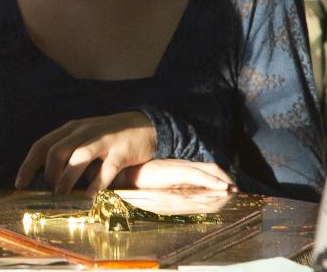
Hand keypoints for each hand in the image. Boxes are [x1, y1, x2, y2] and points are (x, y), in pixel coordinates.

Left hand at [14, 111, 155, 194]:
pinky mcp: (121, 151)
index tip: (19, 184)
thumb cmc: (107, 138)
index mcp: (70, 129)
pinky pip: (106, 169)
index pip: (41, 145)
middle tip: (49, 190)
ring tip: (61, 194)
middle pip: (56, 150)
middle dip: (49, 172)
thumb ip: (67, 153)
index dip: (28, 165)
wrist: (144, 126)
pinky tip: (89, 197)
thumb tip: (45, 180)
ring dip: (67, 177)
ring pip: (78, 156)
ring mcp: (103, 140)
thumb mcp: (83, 138)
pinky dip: (96, 184)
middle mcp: (83, 132)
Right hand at [113, 159, 235, 191]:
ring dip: (223, 181)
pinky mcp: (176, 172)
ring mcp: (179, 167)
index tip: (229, 187)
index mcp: (179, 168)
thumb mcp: (160, 183)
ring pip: (209, 171)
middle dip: (225, 179)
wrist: (125, 175)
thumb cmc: (140, 180)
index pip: (204, 169)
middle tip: (235, 189)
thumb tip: (186, 193)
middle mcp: (182, 165)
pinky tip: (222, 188)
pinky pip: (199, 176)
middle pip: (211, 168)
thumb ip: (173, 185)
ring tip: (232, 190)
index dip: (219, 177)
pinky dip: (213, 181)